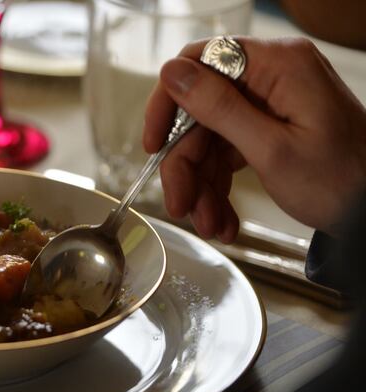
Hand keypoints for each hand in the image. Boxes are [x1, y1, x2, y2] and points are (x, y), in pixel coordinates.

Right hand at [143, 37, 365, 240]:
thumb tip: (172, 73)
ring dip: (203, 184)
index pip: (200, 62)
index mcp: (277, 66)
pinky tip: (222, 216)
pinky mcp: (271, 125)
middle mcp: (272, 76)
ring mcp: (272, 102)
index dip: (169, 103)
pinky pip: (229, 149)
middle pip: (201, 110)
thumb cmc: (343, 182)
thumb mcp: (271, 150)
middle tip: (182, 205)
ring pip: (210, 137)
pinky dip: (221, 185)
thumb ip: (218, 108)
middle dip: (187, 164)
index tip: (154, 143)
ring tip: (210, 224)